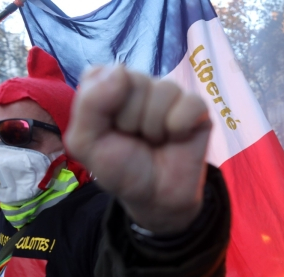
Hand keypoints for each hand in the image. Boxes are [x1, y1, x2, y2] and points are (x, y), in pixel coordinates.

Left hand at [65, 65, 211, 234]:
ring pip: (164, 90)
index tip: (108, 129)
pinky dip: (180, 127)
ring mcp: (170, 94)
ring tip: (155, 141)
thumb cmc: (120, 168)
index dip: (102, 106)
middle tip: (135, 139)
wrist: (155, 198)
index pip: (101, 73)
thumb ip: (90, 105)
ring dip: (155, 127)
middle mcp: (140, 84)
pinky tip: (177, 139)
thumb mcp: (86, 144)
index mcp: (108, 86)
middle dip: (131, 120)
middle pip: (135, 81)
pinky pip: (190, 104)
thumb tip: (120, 71)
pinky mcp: (197, 107)